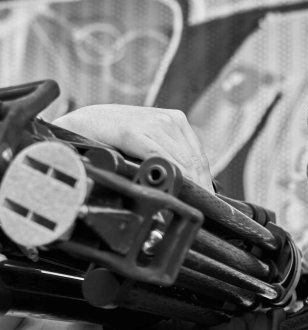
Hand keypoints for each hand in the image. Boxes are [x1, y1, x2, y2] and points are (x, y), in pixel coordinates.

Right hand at [53, 105, 212, 189]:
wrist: (77, 124)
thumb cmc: (114, 139)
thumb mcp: (148, 146)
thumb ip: (169, 161)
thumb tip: (191, 191)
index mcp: (175, 121)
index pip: (199, 158)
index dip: (204, 183)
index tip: (207, 204)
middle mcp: (168, 119)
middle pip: (194, 162)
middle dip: (198, 188)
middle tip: (199, 210)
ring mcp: (152, 122)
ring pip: (181, 160)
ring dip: (187, 185)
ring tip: (186, 205)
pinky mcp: (132, 130)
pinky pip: (159, 156)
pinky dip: (168, 174)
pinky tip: (171, 188)